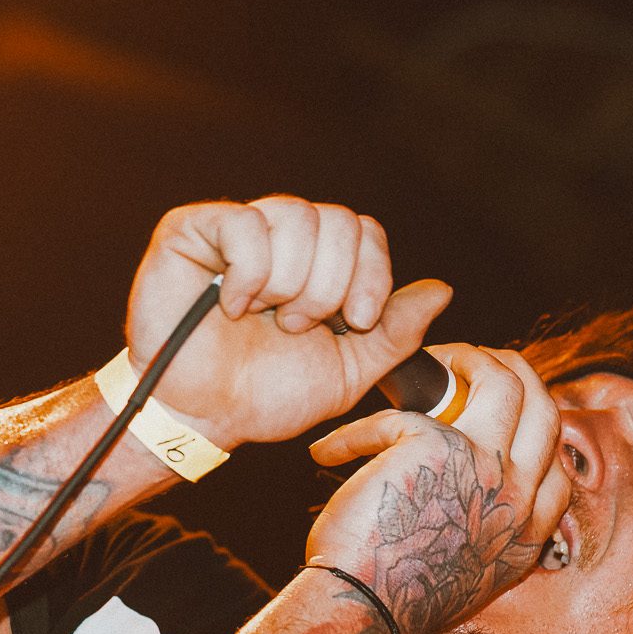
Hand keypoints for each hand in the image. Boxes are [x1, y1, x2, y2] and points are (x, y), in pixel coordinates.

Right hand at [125, 196, 452, 447]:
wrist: (201, 418)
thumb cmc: (264, 396)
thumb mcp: (348, 372)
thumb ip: (394, 333)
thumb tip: (441, 291)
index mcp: (318, 263)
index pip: (365, 230)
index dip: (371, 274)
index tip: (354, 321)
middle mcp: (280, 236)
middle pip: (338, 220)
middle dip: (328, 286)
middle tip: (294, 326)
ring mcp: (236, 228)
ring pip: (296, 216)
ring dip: (288, 283)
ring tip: (262, 318)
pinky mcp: (191, 229)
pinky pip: (244, 223)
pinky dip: (247, 275)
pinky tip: (228, 305)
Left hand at [304, 345, 569, 633]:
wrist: (363, 614)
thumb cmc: (396, 599)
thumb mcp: (466, 574)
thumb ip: (483, 529)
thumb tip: (469, 496)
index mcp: (528, 529)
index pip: (557, 464)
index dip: (532, 427)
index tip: (497, 416)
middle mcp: (518, 495)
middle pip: (544, 406)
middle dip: (513, 371)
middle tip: (472, 364)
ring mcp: (483, 465)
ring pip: (504, 380)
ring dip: (468, 359)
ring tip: (433, 362)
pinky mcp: (431, 444)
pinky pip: (400, 412)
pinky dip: (354, 431)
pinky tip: (327, 451)